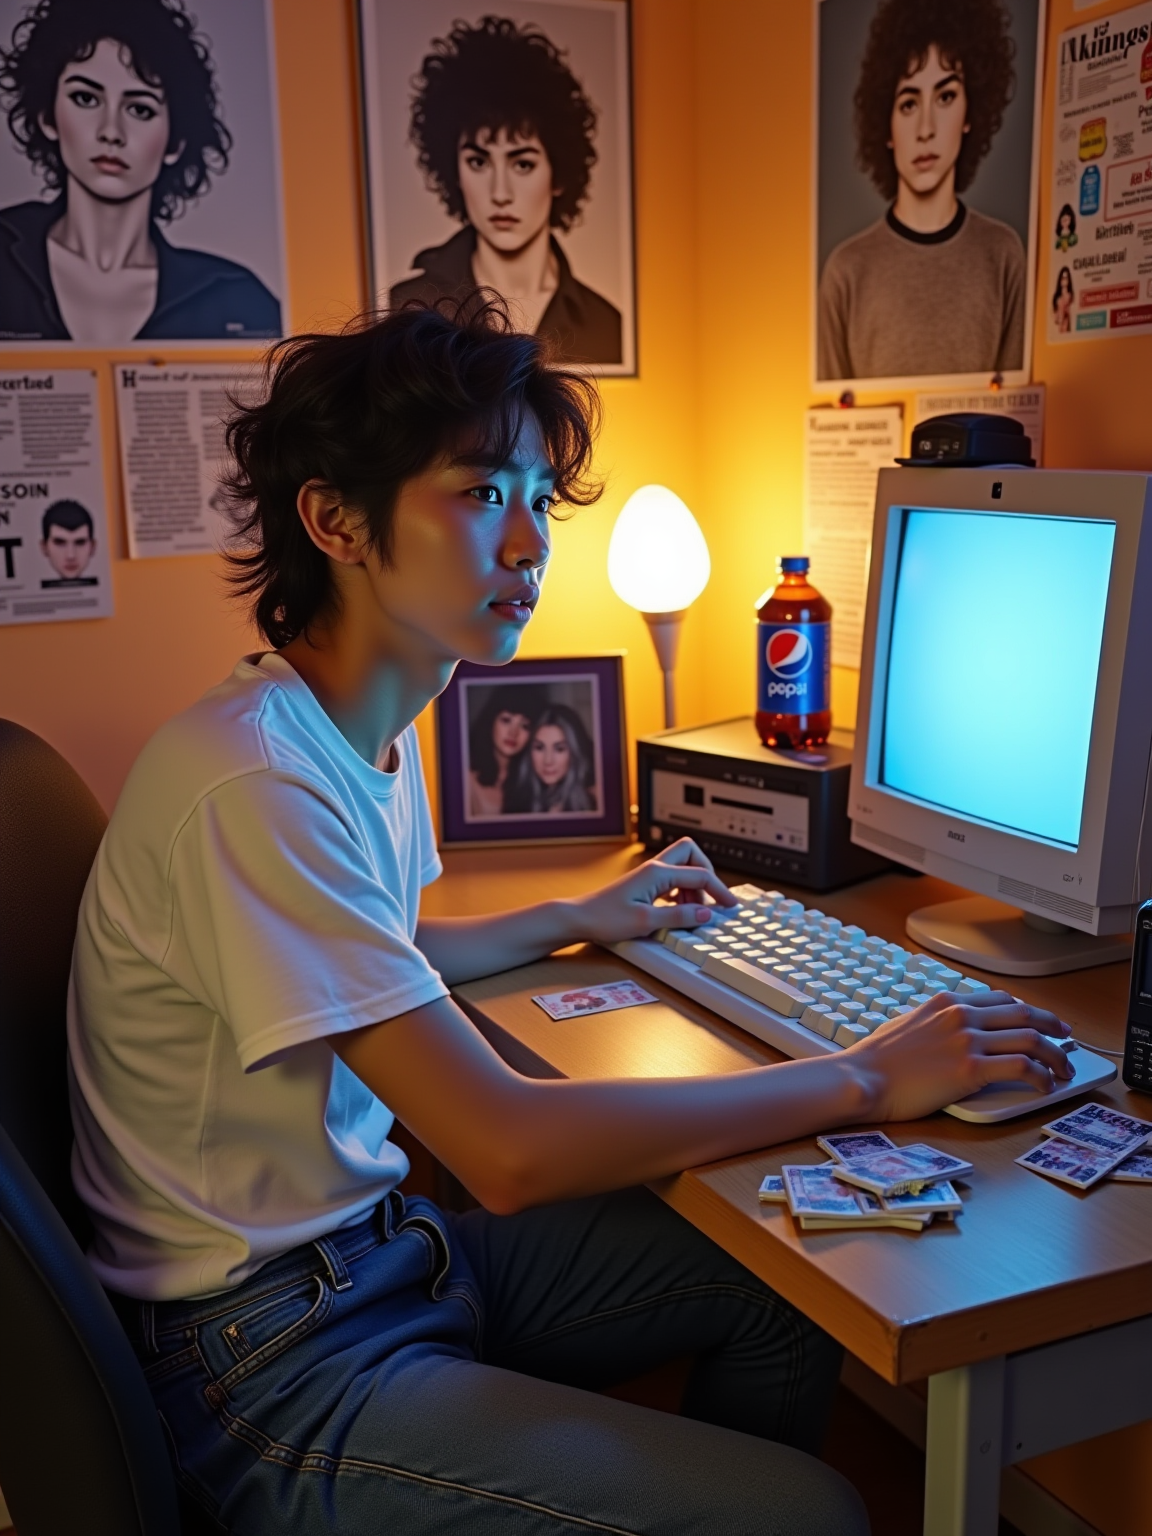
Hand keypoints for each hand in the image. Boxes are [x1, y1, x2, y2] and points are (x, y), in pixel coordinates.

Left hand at [572, 838, 737, 944]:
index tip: (731, 906)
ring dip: (694, 887)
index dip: (720, 891)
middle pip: (692, 854)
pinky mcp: (645, 884)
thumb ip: (679, 916)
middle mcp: (655, 868)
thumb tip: (706, 913)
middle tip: (712, 898)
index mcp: (658, 873)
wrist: (579, 918)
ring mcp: (649, 875)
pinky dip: (682, 892)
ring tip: (693, 912)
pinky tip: (679, 908)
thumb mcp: (646, 922)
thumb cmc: (605, 918)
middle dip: (707, 873)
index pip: (700, 876)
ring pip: (683, 868)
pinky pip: (673, 879)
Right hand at [847, 990, 1073, 1122]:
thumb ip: (937, 1022)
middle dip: (1053, 1027)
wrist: (863, 1077)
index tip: (1041, 1023)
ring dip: (1056, 1056)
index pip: (1001, 1000)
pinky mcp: (971, 1069)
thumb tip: (955, 1033)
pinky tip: (1044, 1087)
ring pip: (1032, 1039)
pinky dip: (1041, 1077)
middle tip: (1066, 1041)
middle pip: (1025, 1013)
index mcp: (946, 1001)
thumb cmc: (877, 1060)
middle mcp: (961, 1014)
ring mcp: (967, 1040)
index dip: (1029, 1011)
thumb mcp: (909, 1025)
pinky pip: (1022, 1068)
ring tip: (1063, 1071)